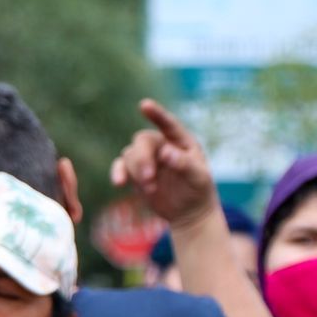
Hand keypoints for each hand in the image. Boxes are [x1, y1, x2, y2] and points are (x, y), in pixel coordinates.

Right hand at [110, 100, 216, 228]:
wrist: (188, 212)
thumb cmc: (198, 191)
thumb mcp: (198, 178)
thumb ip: (184, 164)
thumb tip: (165, 153)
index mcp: (180, 141)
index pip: (168, 124)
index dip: (156, 114)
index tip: (144, 105)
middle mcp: (161, 145)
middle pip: (143, 141)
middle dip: (142, 159)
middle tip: (148, 179)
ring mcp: (147, 158)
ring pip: (130, 154)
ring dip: (136, 171)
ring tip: (150, 189)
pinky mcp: (135, 173)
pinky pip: (120, 166)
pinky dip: (118, 173)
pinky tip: (119, 183)